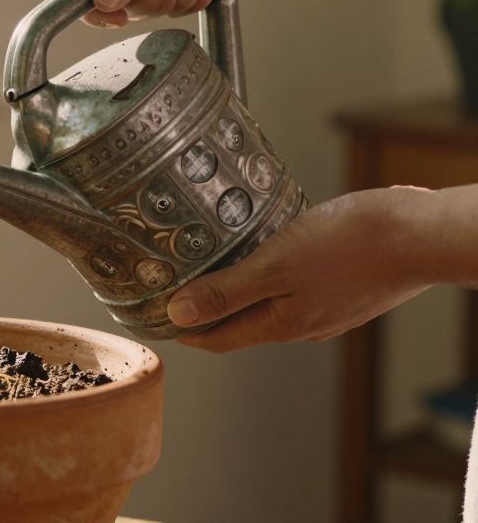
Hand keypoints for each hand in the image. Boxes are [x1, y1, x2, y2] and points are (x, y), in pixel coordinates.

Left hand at [166, 187, 430, 352]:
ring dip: (238, 294)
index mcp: (281, 324)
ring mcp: (329, 309)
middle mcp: (304, 325)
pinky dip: (272, 280)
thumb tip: (177, 316)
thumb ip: (226, 292)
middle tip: (172, 291)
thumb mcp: (275, 266)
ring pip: (270, 307)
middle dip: (205, 313)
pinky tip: (268, 256)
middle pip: (241, 325)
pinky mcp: (347, 288)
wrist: (421, 233)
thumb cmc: (351, 246)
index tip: (151, 320)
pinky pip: (297, 290)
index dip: (182, 332)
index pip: (217, 339)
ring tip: (212, 269)